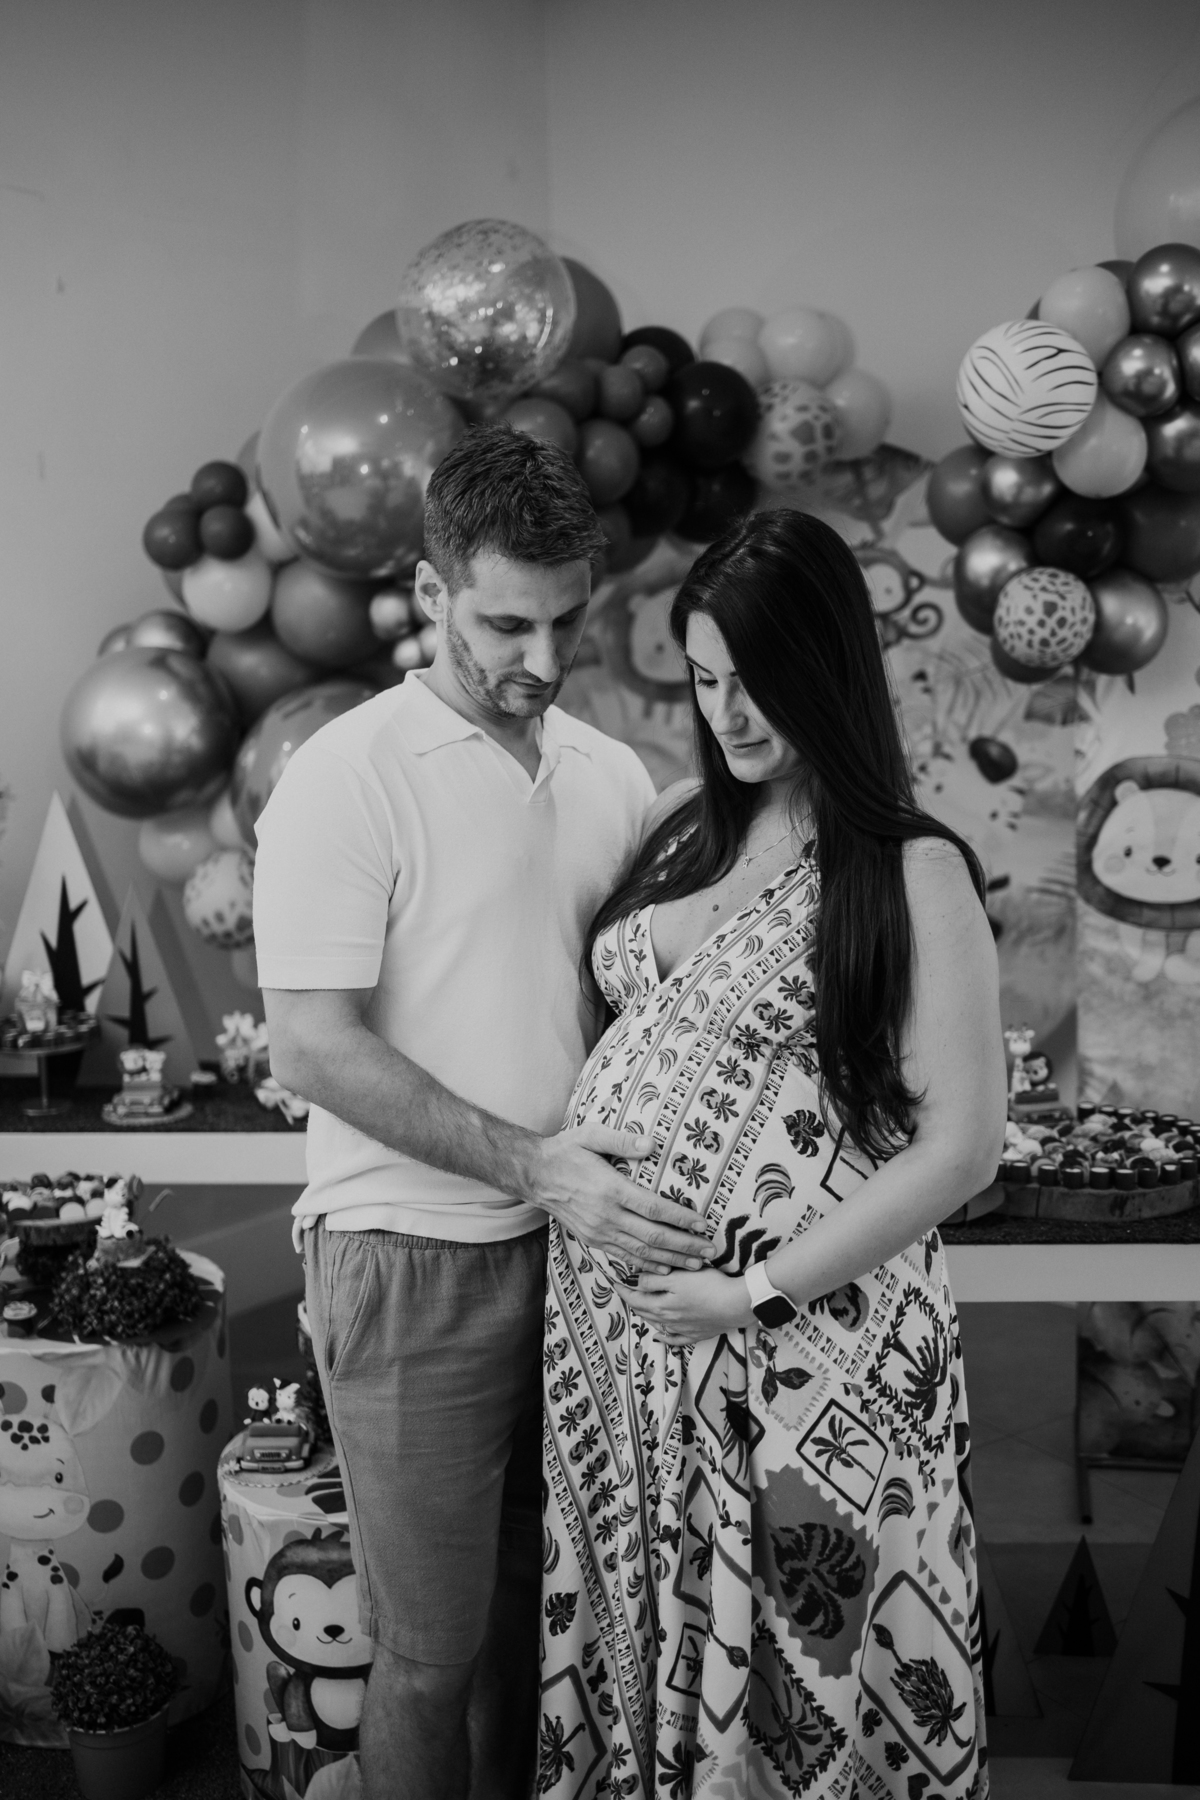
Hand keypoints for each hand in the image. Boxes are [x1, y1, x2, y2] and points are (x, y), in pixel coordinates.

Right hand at [530, 1122, 717, 1273]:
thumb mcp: (591, 1134)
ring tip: (698, 1263)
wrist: (535, 1175)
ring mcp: (599, 1231)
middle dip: (685, 1245)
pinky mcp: (593, 1239)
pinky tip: (666, 1268)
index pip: (653, 1209)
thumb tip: (652, 1144)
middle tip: (711, 1250)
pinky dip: (648, 1265)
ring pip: (642, 1251)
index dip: (681, 1218)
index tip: (703, 1223)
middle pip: (653, 1236)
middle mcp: (606, 1215)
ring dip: (672, 1259)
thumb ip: (622, 1140)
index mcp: (610, 1189)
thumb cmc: (566, 1150)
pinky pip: (625, 1256)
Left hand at [625, 1267, 756, 1344]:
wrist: (735, 1305)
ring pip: (657, 1324)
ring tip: (639, 1308)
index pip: (635, 1298)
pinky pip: (675, 1338)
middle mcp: (668, 1320)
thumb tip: (636, 1283)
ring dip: (646, 1315)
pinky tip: (660, 1335)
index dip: (623, 1290)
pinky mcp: (696, 1334)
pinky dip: (664, 1337)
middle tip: (625, 1292)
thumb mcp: (677, 1277)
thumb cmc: (707, 1286)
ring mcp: (682, 1329)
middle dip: (632, 1302)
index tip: (614, 1283)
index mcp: (661, 1305)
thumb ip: (654, 1281)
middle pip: (644, 1312)